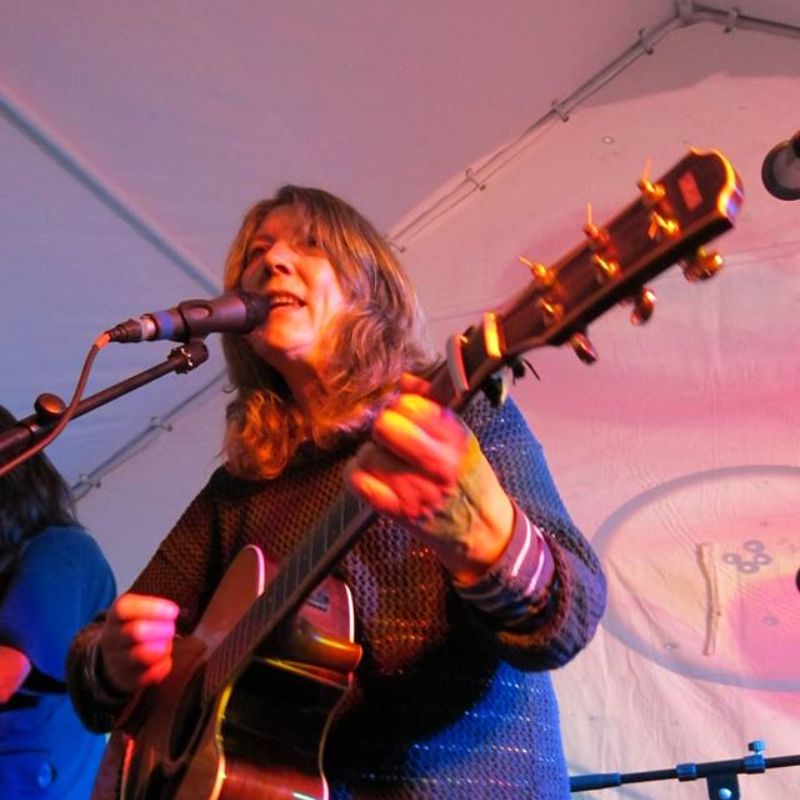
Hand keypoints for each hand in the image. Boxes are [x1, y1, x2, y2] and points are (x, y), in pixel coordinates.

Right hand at [97, 593, 178, 693]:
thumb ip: (154, 609)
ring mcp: (117, 661)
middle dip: (159, 629)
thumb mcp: (137, 611)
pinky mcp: (128, 679)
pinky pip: (151, 673)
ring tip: (167, 644)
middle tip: (171, 628)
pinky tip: (164, 659)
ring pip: (142, 655)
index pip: (124, 608)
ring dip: (162, 648)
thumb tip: (173, 612)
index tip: (174, 611)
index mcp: (114, 617)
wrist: (115, 657)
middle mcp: (111, 638)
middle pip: (135, 632)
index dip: (151, 609)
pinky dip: (163, 665)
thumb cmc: (133, 627)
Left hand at [346, 375, 513, 583]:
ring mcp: (417, 489)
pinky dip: (357, 475)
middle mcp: (438, 462)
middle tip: (388, 436)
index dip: (398, 407)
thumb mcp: (461, 438)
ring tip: (382, 459)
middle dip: (382, 427)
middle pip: (385, 427)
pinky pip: (360, 483)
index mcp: (454, 438)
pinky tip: (370, 475)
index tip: (401, 415)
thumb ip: (432, 406)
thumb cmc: (469, 477)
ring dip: (369, 454)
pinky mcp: (400, 511)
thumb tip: (403, 380)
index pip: (409, 406)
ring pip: (368, 455)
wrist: (482, 528)